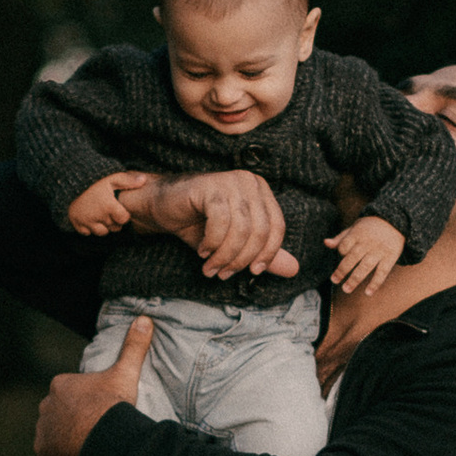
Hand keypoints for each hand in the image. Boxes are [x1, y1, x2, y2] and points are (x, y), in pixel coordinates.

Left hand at [33, 315, 153, 455]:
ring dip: (65, 437)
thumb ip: (133, 346)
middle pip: (59, 412)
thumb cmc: (113, 404)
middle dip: (72, 419)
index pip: (70, 393)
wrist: (106, 438)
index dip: (86, 403)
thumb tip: (144, 318)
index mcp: (60, 384)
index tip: (100, 411)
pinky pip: (49, 453)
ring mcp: (43, 429)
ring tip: (88, 445)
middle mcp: (46, 405)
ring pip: (53, 432)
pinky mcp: (43, 450)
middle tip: (95, 429)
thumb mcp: (125, 373)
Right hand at [65, 170, 153, 236]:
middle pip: (114, 227)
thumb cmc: (93, 179)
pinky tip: (90, 217)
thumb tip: (144, 180)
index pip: (124, 219)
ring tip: (100, 214)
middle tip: (109, 209)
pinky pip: (87, 233)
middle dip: (114, 220)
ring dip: (103, 226)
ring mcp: (86, 221)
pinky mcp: (77, 224)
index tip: (118, 207)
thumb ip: (128, 180)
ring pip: (102, 232)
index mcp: (109, 206)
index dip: (123, 214)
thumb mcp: (111, 177)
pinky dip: (89, 228)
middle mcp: (98, 216)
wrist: (68, 181)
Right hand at [144, 169, 295, 280]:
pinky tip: (202, 250)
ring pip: (241, 229)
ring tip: (210, 268)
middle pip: (260, 230)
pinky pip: (220, 221)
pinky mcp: (211, 185)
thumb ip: (263, 254)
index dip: (268, 254)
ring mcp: (231, 181)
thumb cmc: (198, 223)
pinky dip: (212, 243)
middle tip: (223, 274)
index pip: (277, 226)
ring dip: (224, 255)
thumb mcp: (235, 244)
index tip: (253, 273)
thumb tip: (294, 270)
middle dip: (242, 259)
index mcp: (261, 192)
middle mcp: (250, 182)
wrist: (161, 205)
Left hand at [328, 211, 401, 298]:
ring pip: (366, 266)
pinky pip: (382, 272)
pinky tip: (368, 293)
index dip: (341, 252)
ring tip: (346, 289)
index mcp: (358, 234)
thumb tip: (325, 243)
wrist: (396, 222)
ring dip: (355, 279)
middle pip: (353, 257)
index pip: (344, 246)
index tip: (341, 256)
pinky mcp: (390, 257)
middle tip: (334, 281)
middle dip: (342, 270)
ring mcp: (379, 251)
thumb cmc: (371, 227)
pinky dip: (375, 283)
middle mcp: (368, 243)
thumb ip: (341, 238)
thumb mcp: (355, 227)